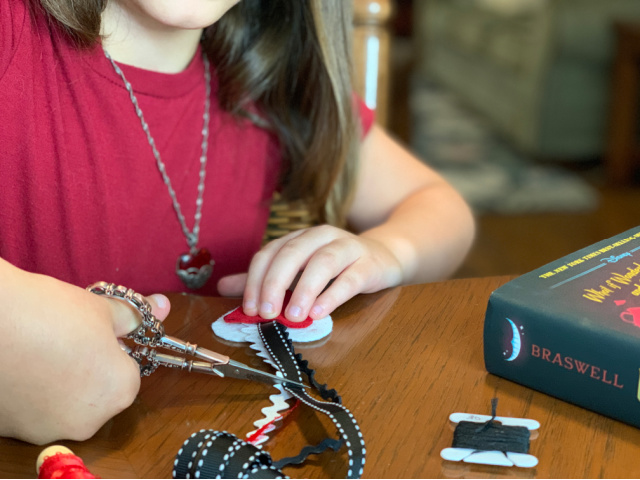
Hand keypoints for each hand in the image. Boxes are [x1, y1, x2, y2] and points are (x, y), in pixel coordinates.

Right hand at [0, 259, 170, 443]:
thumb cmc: (50, 313)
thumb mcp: (100, 308)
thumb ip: (134, 316)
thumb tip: (163, 306)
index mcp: (119, 392)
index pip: (128, 371)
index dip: (113, 348)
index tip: (94, 332)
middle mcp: (88, 422)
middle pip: (98, 392)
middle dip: (88, 368)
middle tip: (66, 338)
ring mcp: (46, 431)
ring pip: (63, 403)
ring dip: (58, 382)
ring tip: (37, 348)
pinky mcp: (11, 432)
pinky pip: (32, 411)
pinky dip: (29, 392)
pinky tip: (18, 364)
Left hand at [217, 225, 402, 321]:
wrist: (384, 257)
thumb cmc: (335, 268)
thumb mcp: (298, 272)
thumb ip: (264, 279)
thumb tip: (222, 287)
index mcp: (299, 238)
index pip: (270, 253)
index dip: (255, 280)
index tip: (249, 309)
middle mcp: (320, 237)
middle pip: (292, 254)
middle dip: (275, 283)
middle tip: (266, 313)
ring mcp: (347, 248)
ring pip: (322, 263)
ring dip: (304, 290)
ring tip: (293, 316)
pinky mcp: (369, 264)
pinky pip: (350, 279)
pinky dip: (333, 295)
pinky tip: (321, 312)